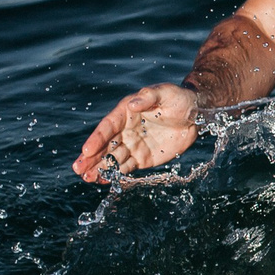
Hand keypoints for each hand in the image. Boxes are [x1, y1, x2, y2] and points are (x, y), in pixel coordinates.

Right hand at [74, 83, 202, 181]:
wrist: (196, 115)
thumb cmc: (179, 99)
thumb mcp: (166, 93)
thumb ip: (148, 97)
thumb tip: (132, 103)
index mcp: (125, 113)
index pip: (107, 127)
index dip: (96, 139)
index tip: (86, 151)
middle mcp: (125, 130)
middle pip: (105, 145)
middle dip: (91, 158)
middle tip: (78, 169)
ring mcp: (132, 145)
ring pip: (112, 158)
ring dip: (99, 168)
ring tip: (86, 178)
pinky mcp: (142, 158)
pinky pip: (126, 167)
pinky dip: (115, 174)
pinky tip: (103, 180)